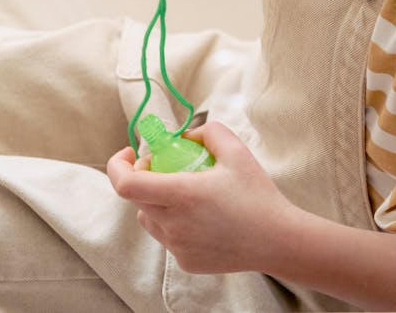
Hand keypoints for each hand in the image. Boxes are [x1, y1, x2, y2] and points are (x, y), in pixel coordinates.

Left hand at [107, 121, 294, 274]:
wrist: (277, 240)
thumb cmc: (256, 194)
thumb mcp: (235, 149)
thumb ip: (206, 132)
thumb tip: (185, 137)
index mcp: (182, 195)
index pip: (126, 185)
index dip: (118, 165)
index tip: (130, 153)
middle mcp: (174, 224)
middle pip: (136, 199)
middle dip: (141, 177)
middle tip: (163, 165)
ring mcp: (178, 247)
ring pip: (148, 218)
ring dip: (154, 200)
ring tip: (183, 191)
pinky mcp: (186, 262)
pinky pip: (166, 237)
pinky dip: (172, 221)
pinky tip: (199, 215)